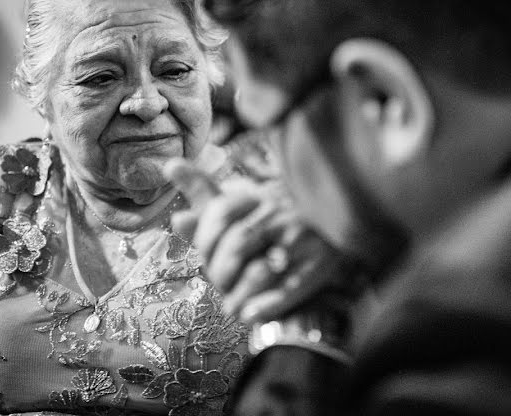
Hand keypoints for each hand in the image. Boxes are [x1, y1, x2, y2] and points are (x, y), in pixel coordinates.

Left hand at [167, 162, 351, 322]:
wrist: (332, 228)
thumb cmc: (276, 225)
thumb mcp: (244, 210)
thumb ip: (209, 210)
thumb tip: (177, 219)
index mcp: (260, 195)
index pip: (220, 212)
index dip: (205, 240)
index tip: (205, 257)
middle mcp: (282, 211)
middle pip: (237, 244)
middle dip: (220, 272)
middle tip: (221, 287)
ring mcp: (303, 237)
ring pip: (259, 271)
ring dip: (239, 295)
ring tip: (234, 307)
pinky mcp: (321, 262)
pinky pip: (290, 290)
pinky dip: (266, 307)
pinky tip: (250, 315)